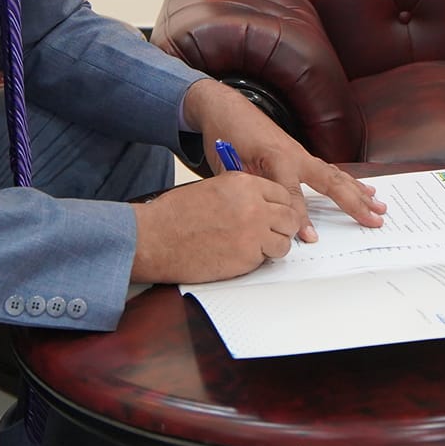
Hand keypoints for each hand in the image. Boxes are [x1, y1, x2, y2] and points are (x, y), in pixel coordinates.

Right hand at [130, 174, 304, 283]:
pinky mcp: (247, 258)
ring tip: (255, 247)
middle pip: (289, 218)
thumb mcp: (213, 189)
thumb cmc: (174, 215)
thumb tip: (260, 203)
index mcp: (244, 184)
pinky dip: (255, 260)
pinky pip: (265, 260)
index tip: (277, 214)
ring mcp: (252, 234)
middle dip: (283, 227)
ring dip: (273, 246)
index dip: (281, 207)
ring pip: (283, 242)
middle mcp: (253, 207)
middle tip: (273, 233)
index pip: (283, 194)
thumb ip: (241, 193)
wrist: (154, 239)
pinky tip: (237, 256)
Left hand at [182, 79, 386, 239]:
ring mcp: (301, 153)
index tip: (311, 238)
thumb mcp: (230, 168)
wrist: (226, 109)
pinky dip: (349, 182)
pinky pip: (331, 171)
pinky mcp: (301, 155)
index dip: (301, 218)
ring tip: (379, 206)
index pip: (293, 195)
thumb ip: (250, 191)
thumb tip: (264, 218)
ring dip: (359, 192)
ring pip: (336, 175)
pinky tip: (363, 189)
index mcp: (277, 158)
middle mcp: (296, 155)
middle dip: (354, 203)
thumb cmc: (225, 137)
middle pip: (331, 182)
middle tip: (374, 220)